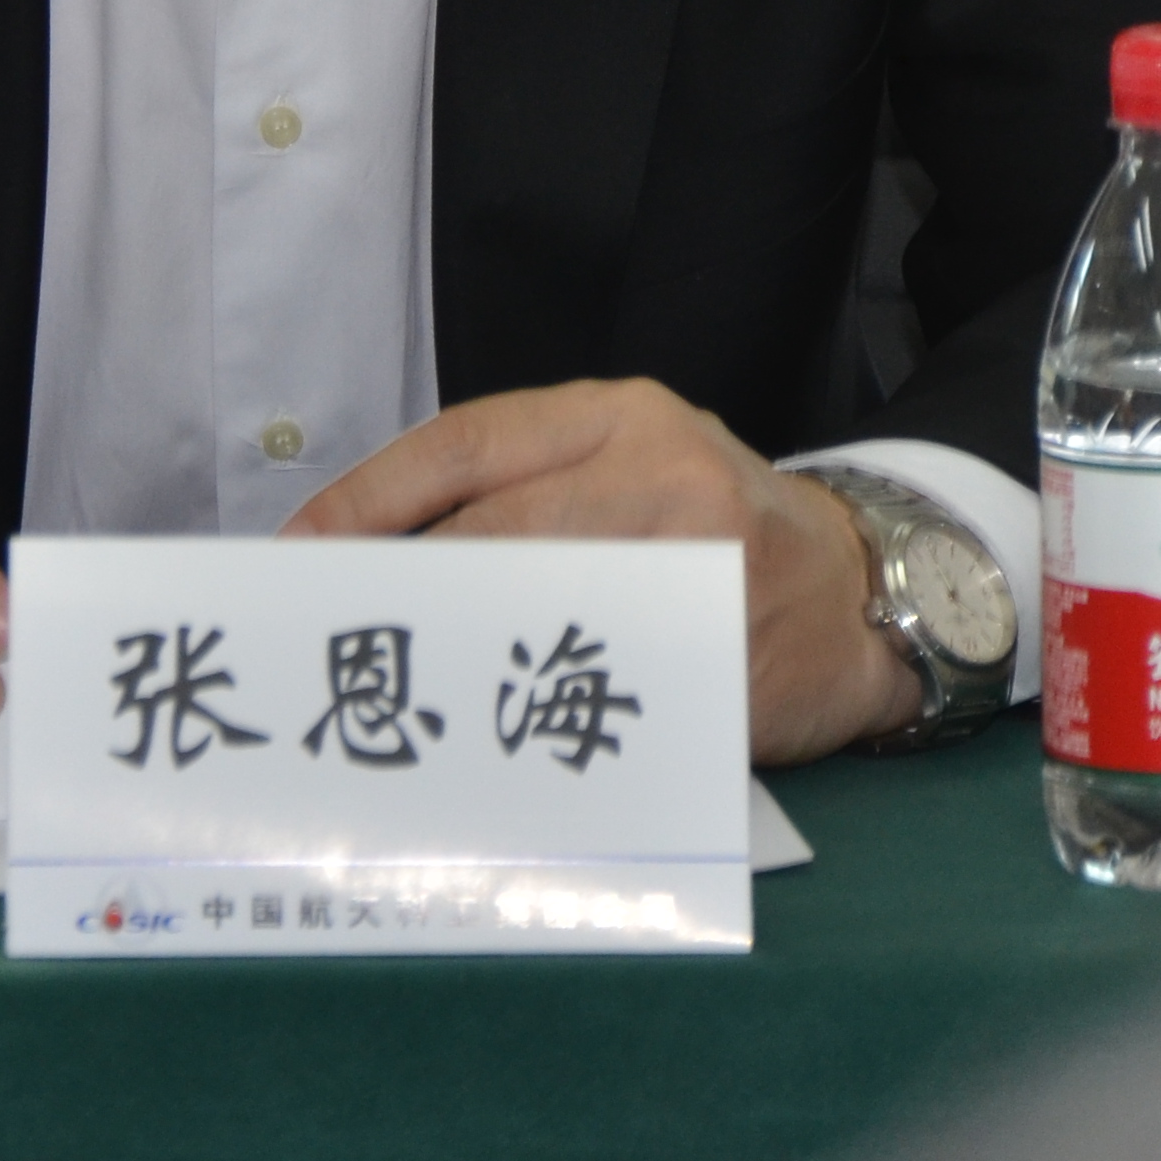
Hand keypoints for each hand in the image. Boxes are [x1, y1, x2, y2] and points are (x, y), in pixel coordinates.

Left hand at [281, 378, 922, 764]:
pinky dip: (541, 720)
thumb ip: (527, 489)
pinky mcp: (731, 652)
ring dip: (455, 657)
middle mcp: (662, 469)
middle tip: (323, 639)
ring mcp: (704, 561)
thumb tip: (373, 556)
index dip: (369, 499)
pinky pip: (614, 690)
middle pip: (493, 528)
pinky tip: (486, 745)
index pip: (465, 442)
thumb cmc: (718, 529)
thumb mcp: (631, 465)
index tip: (298, 555)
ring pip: (543, 608)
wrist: (863, 590)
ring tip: (382, 693)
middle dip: (399, 590)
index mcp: (619, 414)